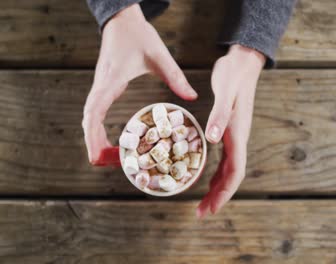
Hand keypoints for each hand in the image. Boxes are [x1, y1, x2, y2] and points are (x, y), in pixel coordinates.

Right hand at [82, 4, 196, 164]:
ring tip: (111, 157)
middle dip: (94, 143)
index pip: (94, 112)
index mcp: (110, 81)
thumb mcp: (159, 55)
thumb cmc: (137, 35)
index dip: (93, 136)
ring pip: (90, 119)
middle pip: (89, 122)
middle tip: (108, 163)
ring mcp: (101, 88)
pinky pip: (96, 113)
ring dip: (96, 138)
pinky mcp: (104, 88)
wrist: (122, 20)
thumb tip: (192, 96)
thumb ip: (175, 76)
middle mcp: (101, 87)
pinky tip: (112, 140)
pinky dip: (99, 129)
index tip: (98, 154)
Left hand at [197, 44, 265, 217]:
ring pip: (227, 169)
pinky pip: (223, 159)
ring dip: (216, 187)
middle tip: (202, 213)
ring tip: (203, 202)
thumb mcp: (224, 93)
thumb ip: (218, 116)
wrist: (242, 63)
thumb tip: (213, 140)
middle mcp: (238, 138)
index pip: (235, 171)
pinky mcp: (228, 130)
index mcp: (237, 134)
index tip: (212, 208)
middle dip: (218, 197)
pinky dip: (215, 172)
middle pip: (231, 176)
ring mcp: (234, 135)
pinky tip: (206, 176)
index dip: (225, 193)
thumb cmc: (233, 75)